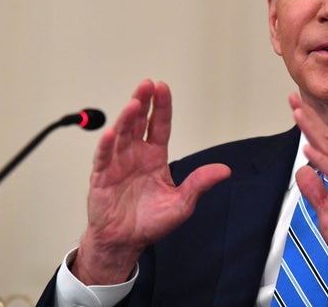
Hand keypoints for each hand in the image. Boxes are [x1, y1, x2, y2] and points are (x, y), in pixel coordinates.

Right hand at [72, 80, 230, 284]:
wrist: (125, 242)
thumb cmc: (150, 222)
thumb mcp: (182, 203)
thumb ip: (199, 184)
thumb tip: (225, 170)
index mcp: (154, 157)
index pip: (159, 126)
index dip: (161, 107)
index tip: (163, 88)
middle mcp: (135, 155)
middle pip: (138, 122)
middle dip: (142, 102)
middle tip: (147, 84)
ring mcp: (117, 164)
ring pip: (121, 135)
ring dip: (126, 118)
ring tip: (134, 103)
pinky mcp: (102, 178)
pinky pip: (103, 158)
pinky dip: (106, 146)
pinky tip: (111, 133)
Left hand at [289, 93, 327, 289]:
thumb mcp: (324, 208)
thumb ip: (315, 189)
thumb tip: (304, 171)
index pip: (321, 142)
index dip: (308, 124)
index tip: (295, 107)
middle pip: (325, 137)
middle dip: (308, 117)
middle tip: (293, 98)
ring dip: (312, 130)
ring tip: (298, 112)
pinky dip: (321, 158)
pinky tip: (309, 147)